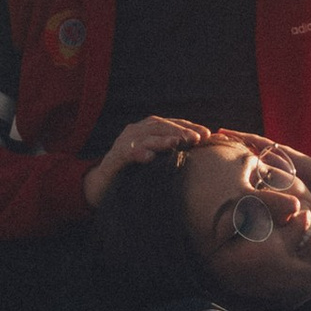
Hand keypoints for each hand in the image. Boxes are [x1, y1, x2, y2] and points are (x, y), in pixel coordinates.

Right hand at [84, 113, 207, 208]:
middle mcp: (135, 132)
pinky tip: (149, 158)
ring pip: (144, 137)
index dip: (189, 127)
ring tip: (176, 143)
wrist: (102, 187)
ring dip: (161, 139)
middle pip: (159, 126)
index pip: (172, 124)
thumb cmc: (135, 173)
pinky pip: (127, 153)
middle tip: (196, 138)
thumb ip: (176, 154)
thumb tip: (206, 150)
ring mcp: (123, 143)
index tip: (207, 134)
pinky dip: (138, 153)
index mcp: (148, 131)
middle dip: (179, 131)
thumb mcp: (158, 162)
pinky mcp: (113, 158)